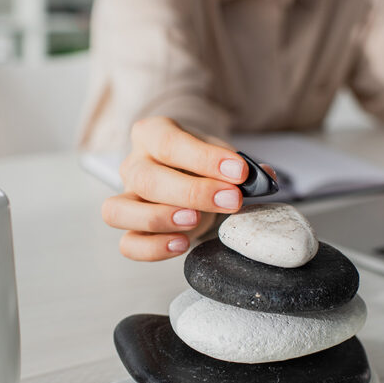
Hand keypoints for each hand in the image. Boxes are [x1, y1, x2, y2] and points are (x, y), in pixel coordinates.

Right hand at [102, 117, 248, 260]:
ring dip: (160, 218)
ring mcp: (126, 197)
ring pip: (119, 211)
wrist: (186, 170)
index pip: (169, 143)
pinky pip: (128, 244)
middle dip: (193, 192)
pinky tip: (181, 244)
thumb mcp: (219, 153)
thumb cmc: (201, 161)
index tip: (239, 172)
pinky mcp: (129, 229)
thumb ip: (241, 166)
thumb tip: (264, 177)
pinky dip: (152, 248)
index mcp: (151, 134)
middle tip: (231, 200)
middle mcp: (133, 164)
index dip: (205, 159)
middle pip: (147, 178)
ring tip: (195, 221)